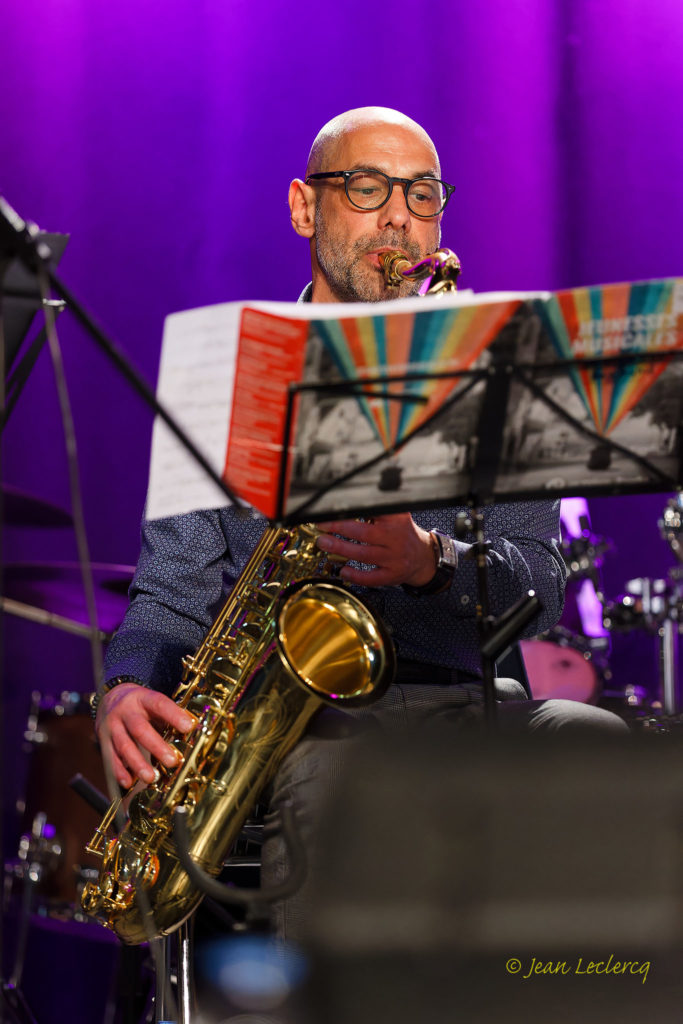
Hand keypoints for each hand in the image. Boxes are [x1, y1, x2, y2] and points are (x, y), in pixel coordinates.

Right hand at [96, 683, 195, 789]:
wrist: (110, 698)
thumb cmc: (140, 704)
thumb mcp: (153, 702)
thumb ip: (168, 717)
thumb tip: (191, 734)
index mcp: (143, 698)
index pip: (159, 704)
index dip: (174, 715)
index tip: (188, 727)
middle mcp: (126, 711)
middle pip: (140, 729)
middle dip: (156, 747)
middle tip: (172, 761)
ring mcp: (112, 726)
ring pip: (124, 745)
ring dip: (138, 763)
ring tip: (151, 777)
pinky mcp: (103, 739)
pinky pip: (110, 757)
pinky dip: (119, 771)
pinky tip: (128, 782)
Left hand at [316, 513, 436, 587]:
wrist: (423, 557)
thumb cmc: (402, 534)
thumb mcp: (396, 517)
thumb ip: (377, 510)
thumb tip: (345, 504)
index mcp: (397, 519)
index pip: (374, 511)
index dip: (353, 510)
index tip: (334, 508)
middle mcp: (397, 538)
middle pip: (365, 533)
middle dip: (340, 528)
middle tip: (322, 526)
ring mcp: (395, 559)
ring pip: (365, 554)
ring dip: (341, 549)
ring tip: (324, 543)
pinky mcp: (392, 575)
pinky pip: (372, 578)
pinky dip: (356, 575)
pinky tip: (343, 570)